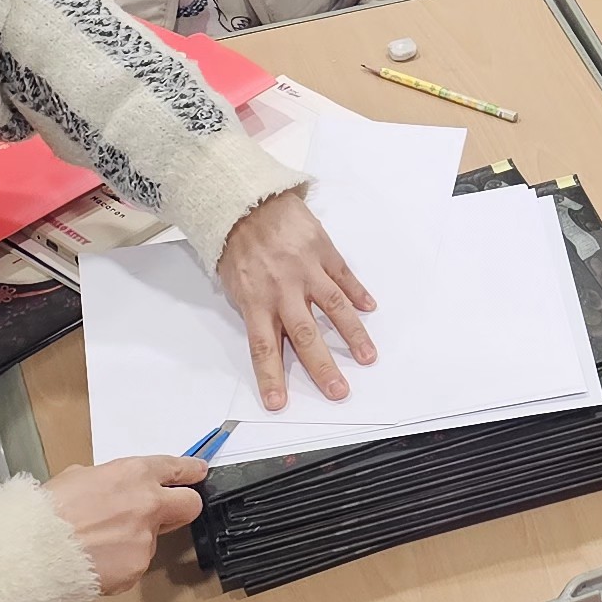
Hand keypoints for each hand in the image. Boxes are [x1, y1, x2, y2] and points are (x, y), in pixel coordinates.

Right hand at [47, 456, 207, 595]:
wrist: (33, 551)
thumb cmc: (45, 512)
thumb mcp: (77, 478)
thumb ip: (108, 481)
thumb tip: (114, 490)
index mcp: (133, 474)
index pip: (176, 469)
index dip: (189, 471)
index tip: (198, 472)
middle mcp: (148, 503)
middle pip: (190, 504)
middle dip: (182, 506)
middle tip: (165, 512)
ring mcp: (146, 538)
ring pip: (152, 539)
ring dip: (134, 541)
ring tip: (96, 545)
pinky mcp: (138, 567)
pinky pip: (134, 564)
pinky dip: (119, 564)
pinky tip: (93, 561)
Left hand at [218, 188, 377, 405]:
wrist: (245, 198)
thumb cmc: (234, 242)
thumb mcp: (232, 281)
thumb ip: (254, 308)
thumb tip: (272, 337)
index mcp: (255, 300)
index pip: (263, 347)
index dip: (271, 376)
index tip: (279, 403)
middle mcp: (283, 289)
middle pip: (305, 335)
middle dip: (322, 367)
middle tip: (338, 391)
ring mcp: (306, 270)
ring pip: (333, 308)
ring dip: (352, 334)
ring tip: (367, 357)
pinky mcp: (322, 250)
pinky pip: (343, 276)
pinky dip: (358, 293)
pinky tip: (369, 308)